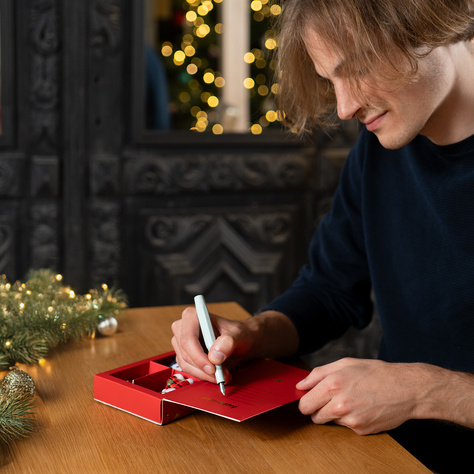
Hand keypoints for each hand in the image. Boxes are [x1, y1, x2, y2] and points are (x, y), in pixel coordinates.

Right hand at [171, 306, 255, 383]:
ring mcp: (181, 341)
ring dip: (204, 374)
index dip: (198, 356)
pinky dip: (202, 375)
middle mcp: (183, 327)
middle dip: (203, 368)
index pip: (188, 339)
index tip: (213, 368)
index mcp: (193, 316)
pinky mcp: (184, 353)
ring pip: (185, 364)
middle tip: (222, 374)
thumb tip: (214, 356)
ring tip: (223, 374)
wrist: (240, 341)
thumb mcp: (238, 334)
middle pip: (186, 353)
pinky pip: (188, 369)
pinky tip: (216, 374)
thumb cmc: (237, 333)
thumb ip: (228, 342)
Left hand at [296, 358, 423, 434]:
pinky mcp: (361, 431)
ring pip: (330, 421)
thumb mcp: (345, 364)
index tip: (310, 398)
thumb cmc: (375, 373)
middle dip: (318, 409)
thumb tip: (301, 385)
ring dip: (335, 414)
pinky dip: (350, 419)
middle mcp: (339, 405)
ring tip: (352, 400)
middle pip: (314, 417)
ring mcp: (350, 420)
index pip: (304, 404)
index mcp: (332, 385)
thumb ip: (318, 374)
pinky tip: (362, 408)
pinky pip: (346, 427)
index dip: (306, 401)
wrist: (406, 389)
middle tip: (331, 399)